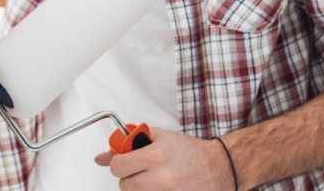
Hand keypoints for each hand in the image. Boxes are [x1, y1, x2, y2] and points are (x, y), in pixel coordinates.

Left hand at [93, 128, 235, 190]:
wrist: (221, 167)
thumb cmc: (190, 151)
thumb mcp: (158, 138)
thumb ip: (127, 144)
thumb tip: (101, 157)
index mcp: (156, 156)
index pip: (117, 166)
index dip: (118, 163)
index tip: (124, 162)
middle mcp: (162, 177)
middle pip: (125, 185)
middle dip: (129, 178)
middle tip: (141, 172)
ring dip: (140, 188)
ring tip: (153, 179)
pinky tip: (161, 187)